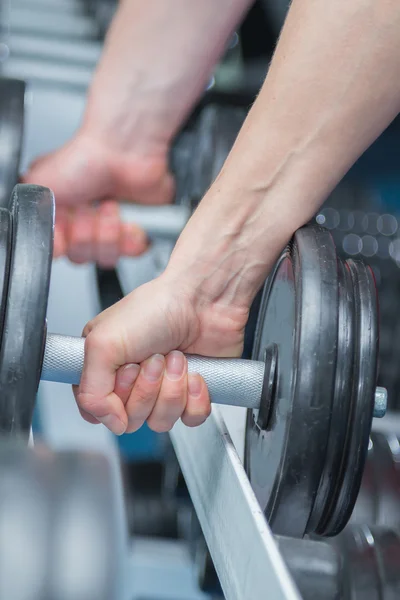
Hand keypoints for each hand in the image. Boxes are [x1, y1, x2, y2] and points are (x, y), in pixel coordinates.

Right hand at [22, 132, 174, 265]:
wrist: (125, 151)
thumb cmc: (86, 158)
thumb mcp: (40, 182)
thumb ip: (32, 213)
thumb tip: (38, 230)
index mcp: (59, 213)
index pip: (58, 249)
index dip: (62, 243)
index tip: (65, 228)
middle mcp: (83, 222)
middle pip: (81, 256)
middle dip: (85, 233)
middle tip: (88, 207)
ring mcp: (110, 227)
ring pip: (106, 257)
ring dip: (107, 232)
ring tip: (109, 206)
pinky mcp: (136, 228)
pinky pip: (133, 252)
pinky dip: (131, 238)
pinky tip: (128, 220)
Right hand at [75, 273, 247, 433]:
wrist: (205, 299)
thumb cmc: (157, 306)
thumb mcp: (103, 343)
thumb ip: (91, 391)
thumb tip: (110, 423)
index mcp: (104, 366)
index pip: (97, 410)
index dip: (113, 400)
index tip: (126, 371)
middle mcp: (132, 379)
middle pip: (131, 418)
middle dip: (147, 388)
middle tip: (155, 358)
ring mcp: (163, 387)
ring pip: (161, 421)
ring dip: (172, 389)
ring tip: (176, 358)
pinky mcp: (191, 392)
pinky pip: (190, 418)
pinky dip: (195, 397)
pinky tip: (195, 372)